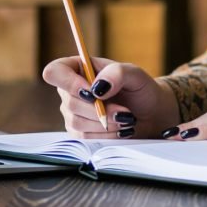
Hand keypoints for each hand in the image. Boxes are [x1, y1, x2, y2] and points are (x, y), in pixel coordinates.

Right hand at [41, 57, 180, 139]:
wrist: (151, 113)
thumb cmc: (142, 89)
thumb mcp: (135, 74)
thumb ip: (116, 73)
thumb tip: (97, 88)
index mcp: (79, 68)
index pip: (54, 72)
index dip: (69, 83)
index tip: (93, 93)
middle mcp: (71, 90)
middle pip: (69, 103)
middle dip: (100, 110)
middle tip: (125, 111)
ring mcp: (73, 113)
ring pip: (77, 123)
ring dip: (106, 124)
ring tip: (127, 119)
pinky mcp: (80, 132)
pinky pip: (85, 138)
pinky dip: (106, 135)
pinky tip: (120, 129)